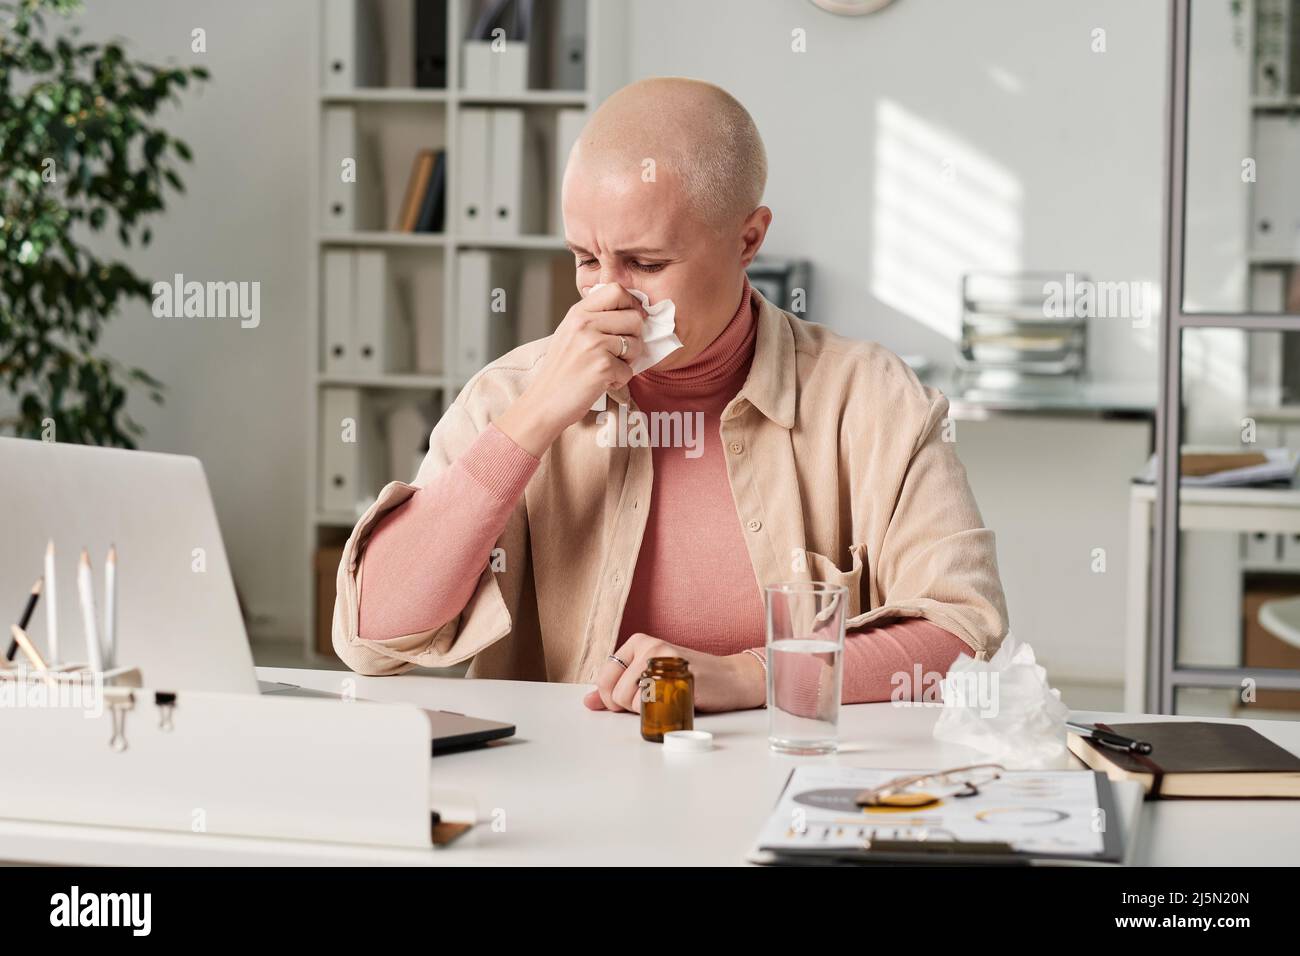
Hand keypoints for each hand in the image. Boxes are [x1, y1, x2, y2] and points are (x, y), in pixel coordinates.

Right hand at [496, 283, 645, 456]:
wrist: (543, 403)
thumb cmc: (561, 372)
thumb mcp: (570, 334)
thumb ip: (594, 318)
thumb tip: (632, 310)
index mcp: (578, 313)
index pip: (617, 290)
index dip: (631, 305)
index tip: (630, 321)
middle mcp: (584, 324)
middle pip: (634, 318)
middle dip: (634, 338)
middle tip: (620, 352)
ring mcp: (593, 345)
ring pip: (636, 344)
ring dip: (628, 361)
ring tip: (607, 368)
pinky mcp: (602, 367)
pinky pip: (629, 370)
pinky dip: (620, 380)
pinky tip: (601, 383)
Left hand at [582, 633, 766, 714]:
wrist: (730, 679)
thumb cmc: (691, 682)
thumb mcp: (649, 682)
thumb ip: (618, 689)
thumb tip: (588, 701)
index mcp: (636, 642)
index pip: (603, 678)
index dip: (611, 700)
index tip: (630, 703)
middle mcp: (646, 643)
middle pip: (613, 690)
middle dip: (627, 708)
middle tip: (653, 703)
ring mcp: (661, 654)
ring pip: (628, 697)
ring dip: (645, 711)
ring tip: (666, 701)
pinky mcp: (676, 669)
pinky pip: (649, 701)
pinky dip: (657, 712)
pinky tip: (673, 703)